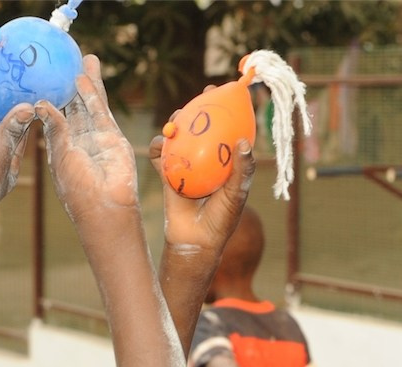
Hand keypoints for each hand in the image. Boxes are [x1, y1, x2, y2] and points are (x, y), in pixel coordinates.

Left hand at [38, 56, 140, 225]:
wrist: (105, 208)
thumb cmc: (77, 190)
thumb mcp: (60, 156)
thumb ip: (55, 129)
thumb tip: (40, 104)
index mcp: (60, 150)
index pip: (53, 119)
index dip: (50, 99)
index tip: (44, 79)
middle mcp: (78, 142)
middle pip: (74, 107)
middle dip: (71, 85)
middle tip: (66, 62)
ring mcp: (96, 138)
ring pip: (89, 105)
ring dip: (86, 83)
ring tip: (83, 59)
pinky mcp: (112, 136)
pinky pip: (100, 111)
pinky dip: (93, 95)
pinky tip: (85, 78)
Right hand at [149, 110, 254, 257]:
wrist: (195, 241)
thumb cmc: (221, 220)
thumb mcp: (236, 195)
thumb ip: (241, 170)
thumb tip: (243, 141)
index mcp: (224, 159)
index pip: (225, 127)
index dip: (224, 107)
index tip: (222, 90)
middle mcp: (205, 159)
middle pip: (198, 126)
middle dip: (195, 109)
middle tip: (197, 101)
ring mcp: (185, 165)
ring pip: (177, 137)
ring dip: (174, 125)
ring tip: (175, 125)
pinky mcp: (167, 174)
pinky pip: (159, 156)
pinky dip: (158, 147)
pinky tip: (160, 145)